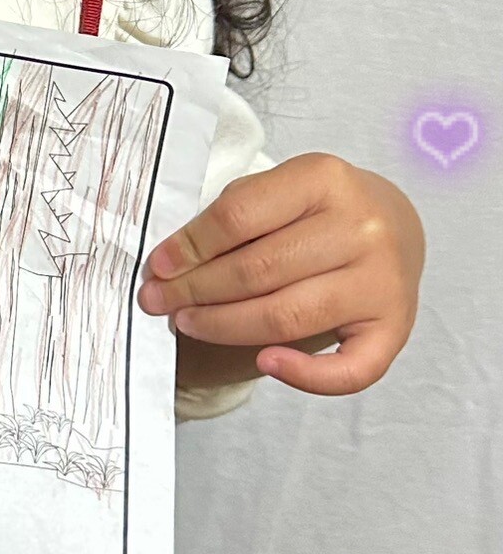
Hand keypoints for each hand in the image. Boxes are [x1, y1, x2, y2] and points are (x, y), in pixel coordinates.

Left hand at [137, 153, 424, 397]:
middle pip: (258, 269)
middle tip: (157, 300)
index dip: (190, 246)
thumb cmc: (319, 212)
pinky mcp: (395, 327)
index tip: (158, 266)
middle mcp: (361, 227)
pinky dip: (306, 375)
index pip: (240, 216)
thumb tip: (172, 266)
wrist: (396, 226)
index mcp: (325, 179)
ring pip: (287, 316)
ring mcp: (382, 280)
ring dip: (225, 326)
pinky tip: (266, 362)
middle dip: (195, 290)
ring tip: (187, 322)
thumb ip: (236, 218)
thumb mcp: (282, 190)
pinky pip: (349, 369)